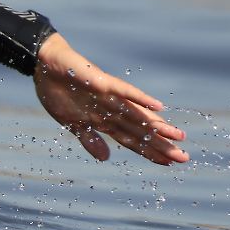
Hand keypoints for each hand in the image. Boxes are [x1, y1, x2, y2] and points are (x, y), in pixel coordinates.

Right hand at [33, 33, 188, 164]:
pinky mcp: (101, 82)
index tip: (169, 164)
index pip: (132, 140)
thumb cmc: (57, 92)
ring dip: (157, 125)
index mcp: (105, 120)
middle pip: (140, 131)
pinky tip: (158, 106)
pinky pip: (124, 91)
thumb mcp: (71, 123)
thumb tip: (105, 159)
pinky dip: (139, 98)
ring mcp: (109, 96)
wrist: (45, 65)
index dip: (149, 152)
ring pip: (137, 114)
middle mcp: (112, 109)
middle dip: (160, 145)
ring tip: (178, 136)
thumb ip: (89, 140)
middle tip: (184, 158)